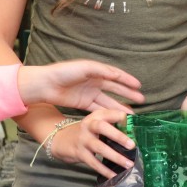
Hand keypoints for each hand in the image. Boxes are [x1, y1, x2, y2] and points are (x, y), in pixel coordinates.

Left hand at [17, 60, 142, 112]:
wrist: (44, 85)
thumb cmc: (63, 72)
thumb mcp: (85, 68)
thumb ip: (102, 70)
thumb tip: (117, 75)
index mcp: (95, 70)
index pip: (115, 75)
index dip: (127, 80)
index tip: (139, 86)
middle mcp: (94, 81)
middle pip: (114, 89)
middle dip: (128, 94)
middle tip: (141, 100)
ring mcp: (89, 93)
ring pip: (108, 101)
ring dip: (120, 106)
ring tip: (132, 114)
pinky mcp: (83, 103)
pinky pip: (98, 109)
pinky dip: (107, 113)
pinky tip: (116, 118)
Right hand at [49, 110, 135, 177]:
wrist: (61, 139)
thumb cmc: (86, 131)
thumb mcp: (96, 121)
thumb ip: (112, 120)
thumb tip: (133, 123)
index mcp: (95, 116)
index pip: (108, 113)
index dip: (118, 116)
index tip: (130, 120)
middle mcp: (89, 126)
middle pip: (102, 128)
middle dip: (118, 136)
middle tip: (132, 145)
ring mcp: (83, 140)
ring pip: (99, 147)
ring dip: (115, 156)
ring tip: (128, 164)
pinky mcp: (80, 153)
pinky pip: (94, 163)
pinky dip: (104, 170)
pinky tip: (114, 175)